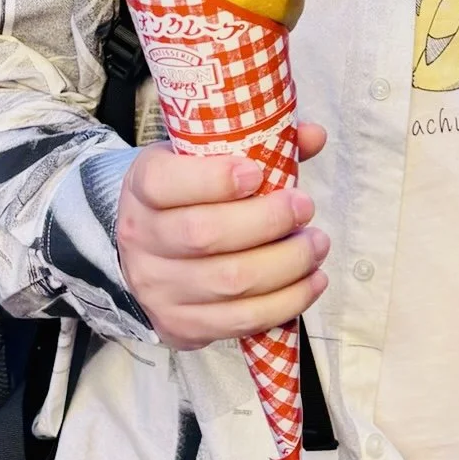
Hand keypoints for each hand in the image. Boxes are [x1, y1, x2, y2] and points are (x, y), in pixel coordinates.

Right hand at [116, 123, 328, 350]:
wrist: (146, 251)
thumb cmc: (187, 196)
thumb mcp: (202, 158)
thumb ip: (255, 142)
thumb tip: (313, 135)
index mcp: (143, 186)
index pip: (165, 183)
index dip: (214, 179)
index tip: (257, 172)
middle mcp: (142, 239)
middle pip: (205, 235)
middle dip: (267, 222)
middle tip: (306, 207)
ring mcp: (157, 288)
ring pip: (229, 282)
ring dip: (287, 264)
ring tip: (316, 245)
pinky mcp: (180, 324)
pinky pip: (239, 321)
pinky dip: (285, 303)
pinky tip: (311, 283)